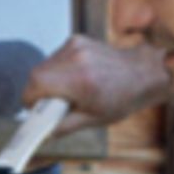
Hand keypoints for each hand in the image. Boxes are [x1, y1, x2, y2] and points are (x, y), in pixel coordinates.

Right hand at [22, 34, 169, 133]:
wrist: (143, 73)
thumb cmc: (123, 97)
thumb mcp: (94, 119)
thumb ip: (64, 126)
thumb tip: (44, 133)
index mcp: (80, 80)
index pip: (36, 84)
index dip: (30, 99)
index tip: (33, 110)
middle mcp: (76, 59)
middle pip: (36, 74)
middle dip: (37, 91)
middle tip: (50, 105)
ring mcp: (76, 46)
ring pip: (44, 65)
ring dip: (46, 80)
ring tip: (64, 92)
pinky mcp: (77, 40)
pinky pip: (55, 57)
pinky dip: (57, 70)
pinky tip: (72, 78)